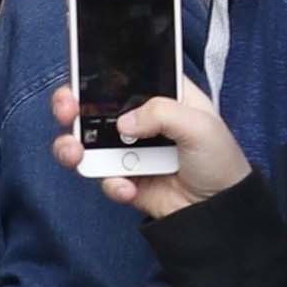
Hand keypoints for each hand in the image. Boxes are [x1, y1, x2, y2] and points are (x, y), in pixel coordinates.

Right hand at [52, 82, 248, 218]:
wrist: (219, 212)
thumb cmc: (219, 160)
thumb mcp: (201, 125)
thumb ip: (162, 113)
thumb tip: (123, 123)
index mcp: (159, 96)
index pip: (121, 77)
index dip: (96, 74)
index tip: (80, 76)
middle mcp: (138, 120)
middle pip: (91, 106)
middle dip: (69, 106)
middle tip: (67, 111)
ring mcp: (127, 151)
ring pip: (85, 143)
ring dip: (71, 147)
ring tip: (75, 154)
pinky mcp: (123, 179)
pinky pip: (102, 178)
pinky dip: (110, 184)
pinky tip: (128, 188)